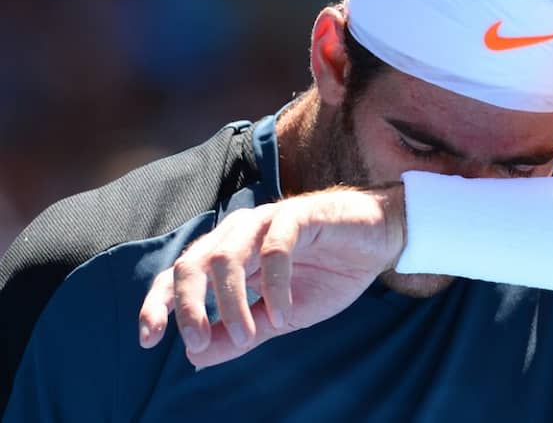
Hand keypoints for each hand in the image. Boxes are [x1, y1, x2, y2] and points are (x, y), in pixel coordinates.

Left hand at [138, 185, 405, 367]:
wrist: (380, 243)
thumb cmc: (331, 273)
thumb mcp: (281, 316)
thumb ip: (240, 333)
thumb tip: (195, 358)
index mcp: (232, 253)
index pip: (182, 274)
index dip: (160, 303)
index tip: (149, 339)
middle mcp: (242, 232)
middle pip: (194, 262)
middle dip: (187, 305)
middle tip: (196, 342)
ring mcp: (269, 220)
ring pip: (227, 254)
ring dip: (229, 301)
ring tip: (246, 336)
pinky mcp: (301, 215)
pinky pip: (276, 247)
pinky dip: (275, 285)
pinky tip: (284, 312)